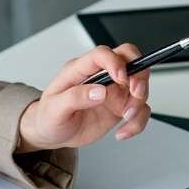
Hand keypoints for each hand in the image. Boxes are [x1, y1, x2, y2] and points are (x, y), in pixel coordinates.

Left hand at [17, 44, 150, 151]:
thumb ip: (75, 98)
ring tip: (126, 118)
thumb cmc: (49, 116)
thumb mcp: (54, 108)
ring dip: (139, 102)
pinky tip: (123, 131)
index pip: (102, 54)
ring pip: (139, 85)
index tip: (120, 77)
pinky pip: (140, 110)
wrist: (52, 134)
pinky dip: (138, 122)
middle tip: (136, 92)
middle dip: (139, 73)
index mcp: (81, 69)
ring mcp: (113, 91)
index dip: (115, 61)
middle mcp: (100, 76)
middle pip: (129, 58)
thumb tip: (99, 91)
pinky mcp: (120, 107)